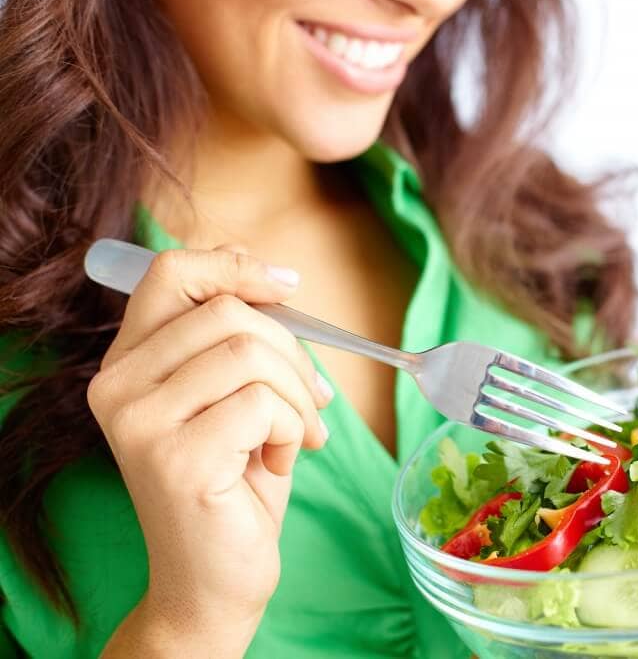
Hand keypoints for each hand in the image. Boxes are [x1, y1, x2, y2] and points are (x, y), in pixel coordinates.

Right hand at [90, 246, 331, 655]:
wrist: (215, 578)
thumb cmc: (235, 482)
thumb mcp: (233, 397)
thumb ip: (237, 339)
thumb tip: (274, 277)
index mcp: (128, 363)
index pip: (172, 273)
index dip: (236, 266)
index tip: (287, 286)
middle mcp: (117, 387)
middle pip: (227, 311)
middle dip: (293, 351)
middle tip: (312, 399)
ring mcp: (140, 423)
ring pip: (250, 352)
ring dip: (298, 396)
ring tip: (297, 437)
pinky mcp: (177, 459)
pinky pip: (264, 404)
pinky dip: (293, 430)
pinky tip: (279, 464)